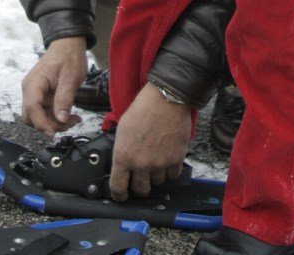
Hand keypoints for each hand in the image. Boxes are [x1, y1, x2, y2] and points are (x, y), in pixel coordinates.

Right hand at [21, 37, 86, 136]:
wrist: (68, 44)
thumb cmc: (69, 56)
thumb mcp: (71, 76)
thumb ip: (65, 98)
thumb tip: (61, 119)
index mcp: (34, 83)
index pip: (32, 108)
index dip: (41, 123)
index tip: (53, 133)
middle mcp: (30, 89)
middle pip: (32, 117)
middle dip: (49, 125)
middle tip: (69, 123)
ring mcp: (34, 93)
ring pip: (38, 117)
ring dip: (54, 123)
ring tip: (73, 119)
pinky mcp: (41, 96)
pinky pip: (45, 112)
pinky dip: (56, 117)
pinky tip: (70, 115)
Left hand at [108, 82, 191, 200]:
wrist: (166, 99)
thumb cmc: (143, 109)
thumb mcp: (122, 128)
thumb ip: (122, 149)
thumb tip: (121, 163)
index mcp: (123, 156)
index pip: (118, 187)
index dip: (119, 195)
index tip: (121, 196)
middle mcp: (141, 164)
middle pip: (140, 190)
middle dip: (140, 186)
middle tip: (141, 178)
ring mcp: (159, 163)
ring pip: (158, 183)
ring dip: (156, 176)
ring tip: (156, 160)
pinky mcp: (175, 160)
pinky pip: (172, 176)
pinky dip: (170, 170)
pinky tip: (167, 159)